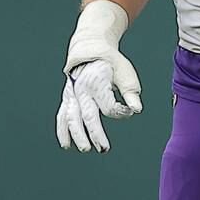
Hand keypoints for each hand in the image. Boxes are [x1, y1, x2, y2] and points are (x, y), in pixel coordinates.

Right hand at [56, 1, 140, 152]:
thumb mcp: (125, 73)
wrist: (91, 51)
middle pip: (88, 115)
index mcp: (98, 82)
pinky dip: (62, 130)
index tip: (128, 110)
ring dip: (77, 134)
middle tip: (104, 149)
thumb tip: (137, 109)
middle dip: (96, 133)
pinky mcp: (68, 98)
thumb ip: (130, 91)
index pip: (109, 106)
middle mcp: (82, 89)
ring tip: (85, 148)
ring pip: (72, 117)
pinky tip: (67, 145)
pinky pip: (62, 115)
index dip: (121, 112)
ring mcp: (72, 94)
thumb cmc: (112, 64)